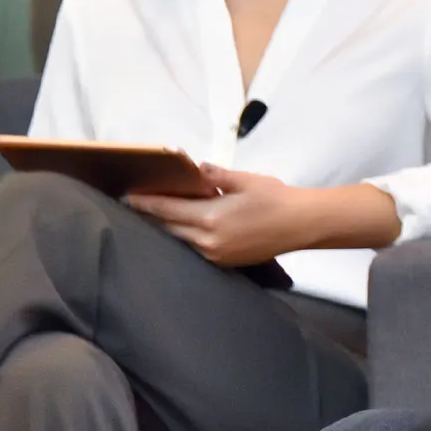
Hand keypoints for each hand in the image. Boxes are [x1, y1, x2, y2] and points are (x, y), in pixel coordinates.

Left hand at [126, 166, 310, 265]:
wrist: (303, 224)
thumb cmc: (277, 198)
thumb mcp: (246, 180)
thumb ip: (216, 176)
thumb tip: (195, 169)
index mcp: (211, 217)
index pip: (167, 209)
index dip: (145, 202)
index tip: (128, 196)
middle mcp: (208, 240)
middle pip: (168, 227)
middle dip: (151, 216)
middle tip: (135, 204)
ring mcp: (215, 254)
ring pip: (180, 239)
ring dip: (168, 227)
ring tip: (156, 214)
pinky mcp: (224, 261)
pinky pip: (195, 248)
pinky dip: (185, 236)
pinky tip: (184, 227)